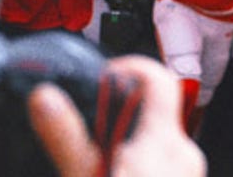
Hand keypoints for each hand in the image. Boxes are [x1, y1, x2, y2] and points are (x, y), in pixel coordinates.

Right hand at [27, 55, 205, 176]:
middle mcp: (183, 153)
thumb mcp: (84, 175)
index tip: (104, 74)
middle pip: (152, 107)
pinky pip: (159, 162)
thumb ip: (66, 138)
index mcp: (164, 141)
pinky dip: (135, 159)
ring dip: (126, 137)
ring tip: (95, 152)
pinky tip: (111, 171)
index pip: (159, 77)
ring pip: (154, 136)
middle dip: (119, 110)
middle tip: (89, 119)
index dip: (129, 67)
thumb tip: (45, 97)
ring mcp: (187, 173)